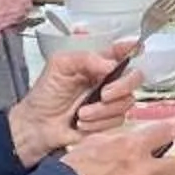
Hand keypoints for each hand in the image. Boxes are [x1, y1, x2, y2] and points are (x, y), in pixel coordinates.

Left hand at [11, 39, 137, 161]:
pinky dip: (98, 123)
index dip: (132, 48)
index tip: (137, 48)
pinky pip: (117, 121)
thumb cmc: (45, 94)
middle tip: (104, 94)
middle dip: (122, 86)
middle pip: (134, 77)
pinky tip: (82, 123)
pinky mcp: (108, 121)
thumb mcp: (59, 65)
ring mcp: (110, 102)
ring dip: (102, 110)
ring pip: (126, 102)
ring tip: (81, 113)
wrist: (37, 126)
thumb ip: (86, 58)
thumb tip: (110, 64)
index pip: (121, 51)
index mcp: (97, 63)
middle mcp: (107, 81)